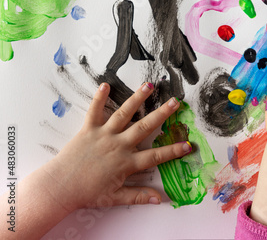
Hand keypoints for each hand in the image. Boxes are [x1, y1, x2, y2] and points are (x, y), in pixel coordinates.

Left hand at [41, 82, 191, 211]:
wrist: (59, 188)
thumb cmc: (87, 193)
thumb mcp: (115, 198)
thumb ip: (138, 196)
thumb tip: (160, 200)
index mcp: (126, 163)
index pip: (155, 156)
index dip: (173, 151)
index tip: (188, 145)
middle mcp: (118, 145)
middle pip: (145, 127)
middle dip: (162, 114)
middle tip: (176, 102)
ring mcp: (104, 135)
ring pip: (124, 113)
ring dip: (137, 99)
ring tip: (149, 85)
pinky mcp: (88, 129)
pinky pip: (94, 110)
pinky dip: (98, 97)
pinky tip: (105, 84)